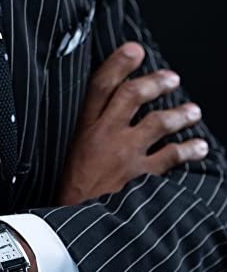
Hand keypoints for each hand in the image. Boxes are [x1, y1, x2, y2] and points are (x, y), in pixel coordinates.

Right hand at [57, 41, 208, 204]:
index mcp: (84, 126)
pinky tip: (199, 147)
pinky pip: (170, 158)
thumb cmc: (73, 184)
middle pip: (131, 97)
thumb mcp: (71, 148)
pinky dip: (188, 150)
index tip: (134, 49)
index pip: (100, 85)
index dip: (118, 64)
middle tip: (172, 78)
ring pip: (156, 124)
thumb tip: (108, 103)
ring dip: (178, 114)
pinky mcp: (140, 177)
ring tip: (193, 110)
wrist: (74, 221)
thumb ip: (88, 126)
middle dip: (154, 83)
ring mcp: (124, 155)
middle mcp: (104, 135)